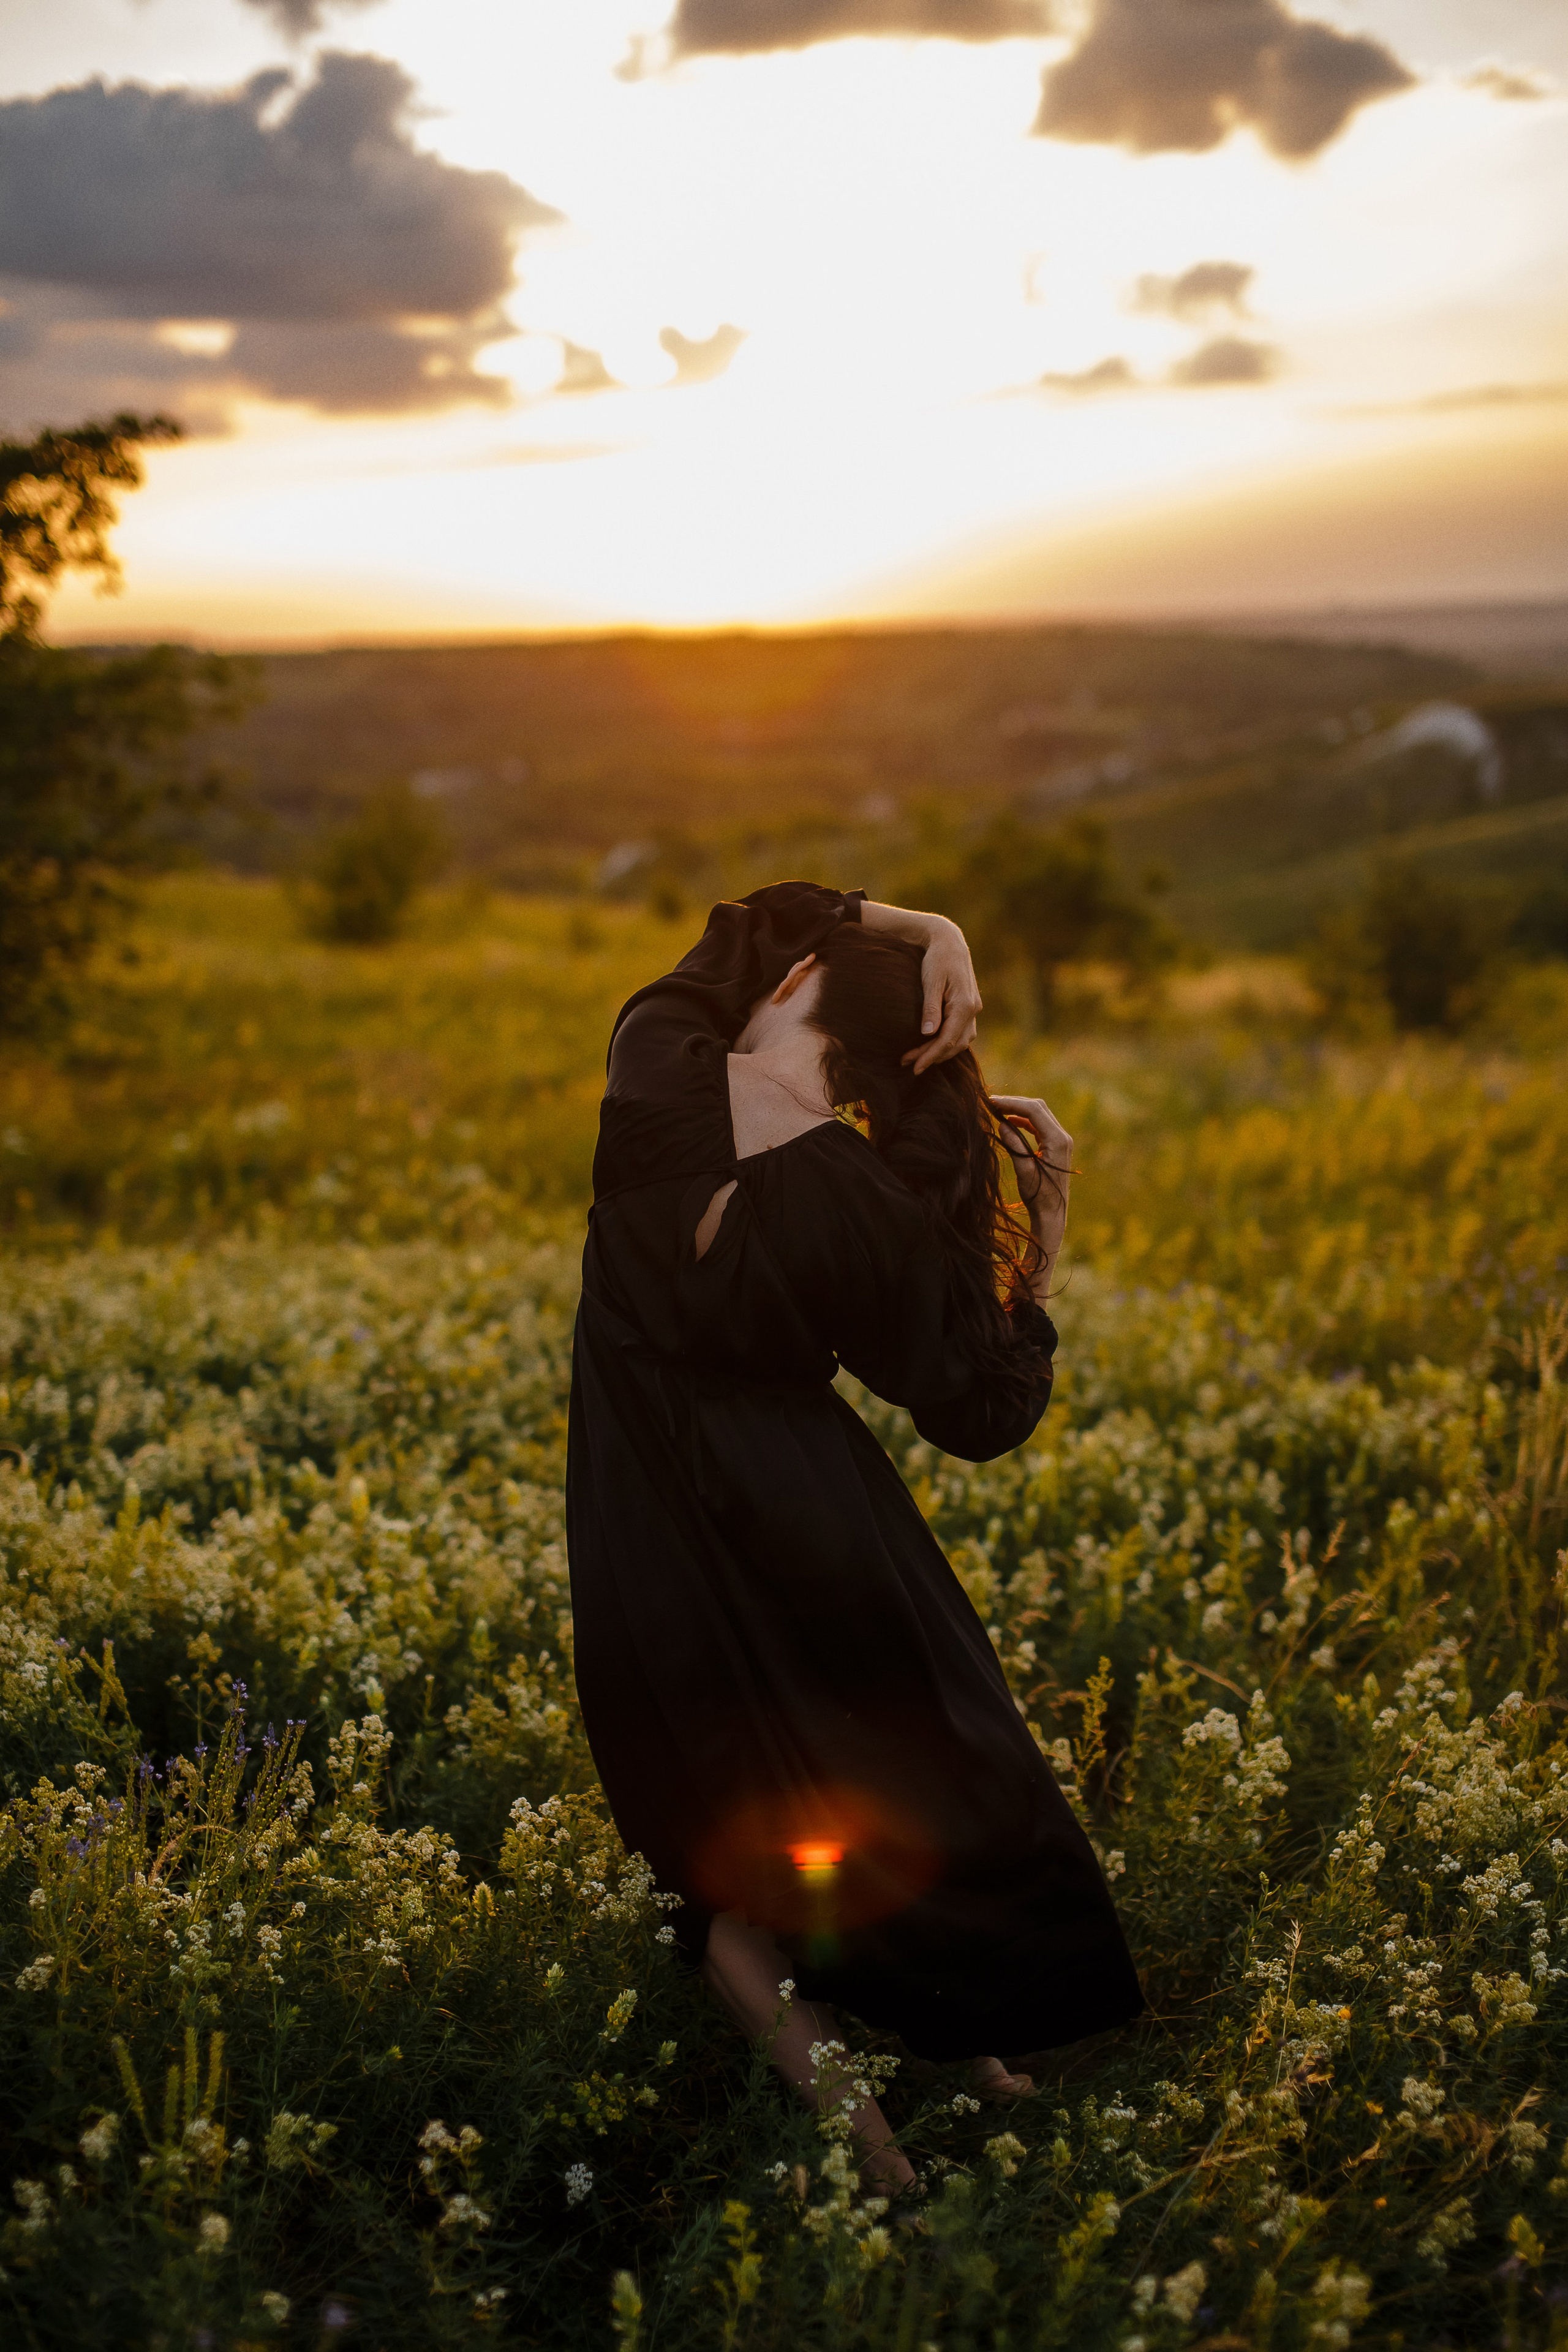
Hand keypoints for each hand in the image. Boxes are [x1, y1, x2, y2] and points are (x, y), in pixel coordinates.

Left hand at [904, 918, 982, 1074]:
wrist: (949, 941)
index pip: (948, 1039)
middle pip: (955, 1044)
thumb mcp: (931, 981)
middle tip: (908, 1064)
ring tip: (917, 1058)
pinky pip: (961, 1032)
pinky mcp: (969, 1007)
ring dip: (940, 1052)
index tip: (914, 1067)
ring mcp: (974, 1009)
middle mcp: (973, 1009)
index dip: (930, 1056)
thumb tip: (927, 1034)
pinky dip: (948, 1043)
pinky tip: (932, 1046)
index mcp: (965, 1005)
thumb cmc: (937, 958)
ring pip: (960, 1041)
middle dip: (932, 1057)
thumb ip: (930, 1008)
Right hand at [987, 1094, 1072, 1214]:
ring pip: (1039, 1115)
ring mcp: (1060, 1140)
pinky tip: (1009, 1123)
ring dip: (1019, 1111)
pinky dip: (1024, 1121)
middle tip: (992, 1103)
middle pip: (1038, 1108)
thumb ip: (1014, 1146)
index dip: (1012, 1103)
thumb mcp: (1024, 1171)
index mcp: (1057, 1141)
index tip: (992, 1103)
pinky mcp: (1055, 1146)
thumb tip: (1003, 1124)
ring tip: (998, 1110)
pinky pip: (1039, 1126)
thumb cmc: (1038, 1196)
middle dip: (1015, 1103)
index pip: (1034, 1110)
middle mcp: (1062, 1137)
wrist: (1052, 1213)